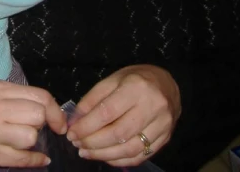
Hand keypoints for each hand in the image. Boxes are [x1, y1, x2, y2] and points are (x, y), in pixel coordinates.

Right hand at [0, 81, 66, 169]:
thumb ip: (21, 98)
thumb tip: (54, 113)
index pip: (39, 96)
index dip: (55, 111)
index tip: (58, 123)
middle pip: (37, 115)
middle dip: (41, 124)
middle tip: (33, 128)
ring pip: (30, 137)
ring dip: (32, 141)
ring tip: (24, 140)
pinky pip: (23, 158)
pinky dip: (35, 160)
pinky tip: (39, 159)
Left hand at [66, 65, 180, 167]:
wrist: (168, 84)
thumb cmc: (136, 79)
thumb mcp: (112, 80)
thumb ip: (93, 99)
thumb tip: (75, 120)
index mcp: (136, 88)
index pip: (107, 112)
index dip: (86, 126)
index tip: (72, 133)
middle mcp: (152, 107)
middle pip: (118, 133)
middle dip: (93, 142)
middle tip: (77, 144)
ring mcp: (162, 125)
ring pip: (130, 149)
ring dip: (104, 154)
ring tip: (87, 152)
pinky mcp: (165, 139)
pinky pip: (141, 156)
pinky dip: (120, 160)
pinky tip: (105, 156)